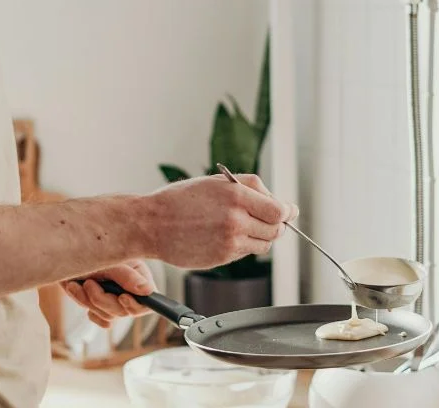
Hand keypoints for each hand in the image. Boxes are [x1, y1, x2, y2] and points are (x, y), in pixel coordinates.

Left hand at [62, 259, 156, 328]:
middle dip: (103, 300)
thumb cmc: (86, 249)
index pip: (147, 300)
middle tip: (89, 284)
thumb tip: (148, 291)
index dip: (136, 304)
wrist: (61, 252)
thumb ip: (127, 276)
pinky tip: (77, 291)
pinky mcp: (100, 305)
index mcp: (138, 274)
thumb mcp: (108, 262)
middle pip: (125, 311)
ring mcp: (114, 297)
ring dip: (89, 302)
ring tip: (76, 284)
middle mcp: (129, 288)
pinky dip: (86, 307)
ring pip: (109, 315)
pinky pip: (99, 318)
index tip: (122, 298)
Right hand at [143, 173, 297, 269]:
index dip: (286, 211)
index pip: (279, 210)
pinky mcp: (222, 258)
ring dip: (260, 236)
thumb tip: (279, 202)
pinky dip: (243, 245)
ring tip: (240, 226)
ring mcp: (230, 242)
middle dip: (275, 224)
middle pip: (276, 229)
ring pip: (264, 244)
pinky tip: (224, 235)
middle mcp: (236, 220)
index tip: (287, 211)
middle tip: (264, 218)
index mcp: (236, 196)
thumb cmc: (180, 200)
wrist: (150, 224)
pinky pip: (245, 253)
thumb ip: (250, 188)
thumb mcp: (216, 182)